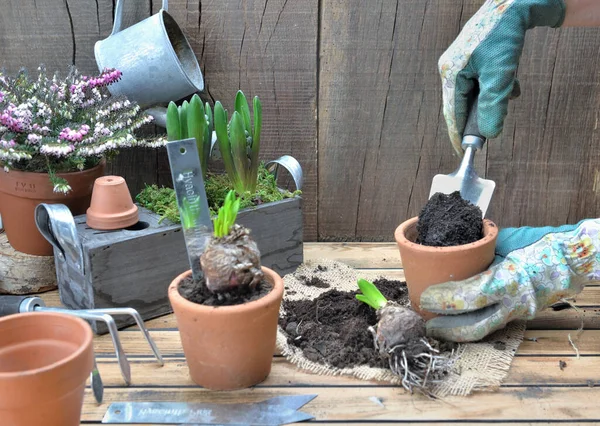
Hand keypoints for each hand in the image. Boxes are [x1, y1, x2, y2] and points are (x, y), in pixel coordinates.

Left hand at [419, 219, 599, 341]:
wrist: (575, 257)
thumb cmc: (540, 243)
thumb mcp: (508, 241)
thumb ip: (482, 249)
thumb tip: (454, 253)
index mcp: (509, 281)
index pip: (470, 297)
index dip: (445, 300)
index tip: (426, 297)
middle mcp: (515, 303)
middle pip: (475, 326)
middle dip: (447, 329)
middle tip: (427, 325)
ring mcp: (521, 313)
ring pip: (485, 329)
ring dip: (459, 330)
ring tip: (438, 326)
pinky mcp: (523, 316)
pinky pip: (494, 324)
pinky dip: (475, 324)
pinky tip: (460, 322)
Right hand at [439, 0, 565, 153]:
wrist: (515, 4)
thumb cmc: (503, 36)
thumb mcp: (500, 75)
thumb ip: (493, 106)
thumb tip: (490, 133)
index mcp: (450, 74)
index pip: (452, 113)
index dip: (458, 134)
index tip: (463, 152)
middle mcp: (451, 69)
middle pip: (461, 103)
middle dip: (479, 115)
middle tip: (490, 129)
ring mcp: (461, 63)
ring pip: (474, 92)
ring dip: (491, 98)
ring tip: (507, 95)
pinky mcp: (474, 58)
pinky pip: (481, 81)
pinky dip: (496, 86)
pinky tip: (510, 83)